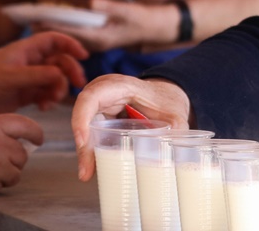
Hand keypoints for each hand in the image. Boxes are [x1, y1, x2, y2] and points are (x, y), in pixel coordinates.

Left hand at [0, 32, 89, 115]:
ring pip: (55, 80)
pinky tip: (43, 107)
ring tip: (50, 102)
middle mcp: (30, 62)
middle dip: (70, 72)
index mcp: (26, 50)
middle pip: (60, 61)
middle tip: (78, 85)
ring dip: (58, 90)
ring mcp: (28, 78)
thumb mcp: (10, 77)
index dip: (71, 44)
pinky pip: (45, 94)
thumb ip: (38, 75)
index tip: (84, 56)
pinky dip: (49, 100)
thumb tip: (61, 74)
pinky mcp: (25, 94)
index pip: (55, 40)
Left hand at [36, 0, 177, 51]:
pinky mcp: (97, 39)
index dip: (51, 26)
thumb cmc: (143, 19)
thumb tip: (92, 2)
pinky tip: (55, 21)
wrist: (155, 27)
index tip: (34, 21)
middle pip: (65, 38)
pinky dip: (64, 29)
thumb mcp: (129, 11)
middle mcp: (95, 43)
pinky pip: (76, 36)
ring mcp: (95, 42)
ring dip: (53, 29)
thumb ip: (110, 7)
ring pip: (69, 38)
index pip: (70, 33)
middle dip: (47, 28)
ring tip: (34, 20)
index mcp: (100, 39)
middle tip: (26, 20)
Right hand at [72, 74, 190, 180]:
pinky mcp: (99, 114)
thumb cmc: (166, 102)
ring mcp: (100, 102)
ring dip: (85, 149)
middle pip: (84, 114)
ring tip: (87, 172)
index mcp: (122, 86)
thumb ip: (176, 134)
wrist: (165, 97)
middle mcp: (105, 91)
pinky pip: (90, 130)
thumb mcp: (175, 116)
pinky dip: (90, 148)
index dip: (82, 117)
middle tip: (86, 170)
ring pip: (85, 124)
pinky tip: (91, 167)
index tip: (83, 141)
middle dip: (83, 143)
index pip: (92, 97)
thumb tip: (170, 161)